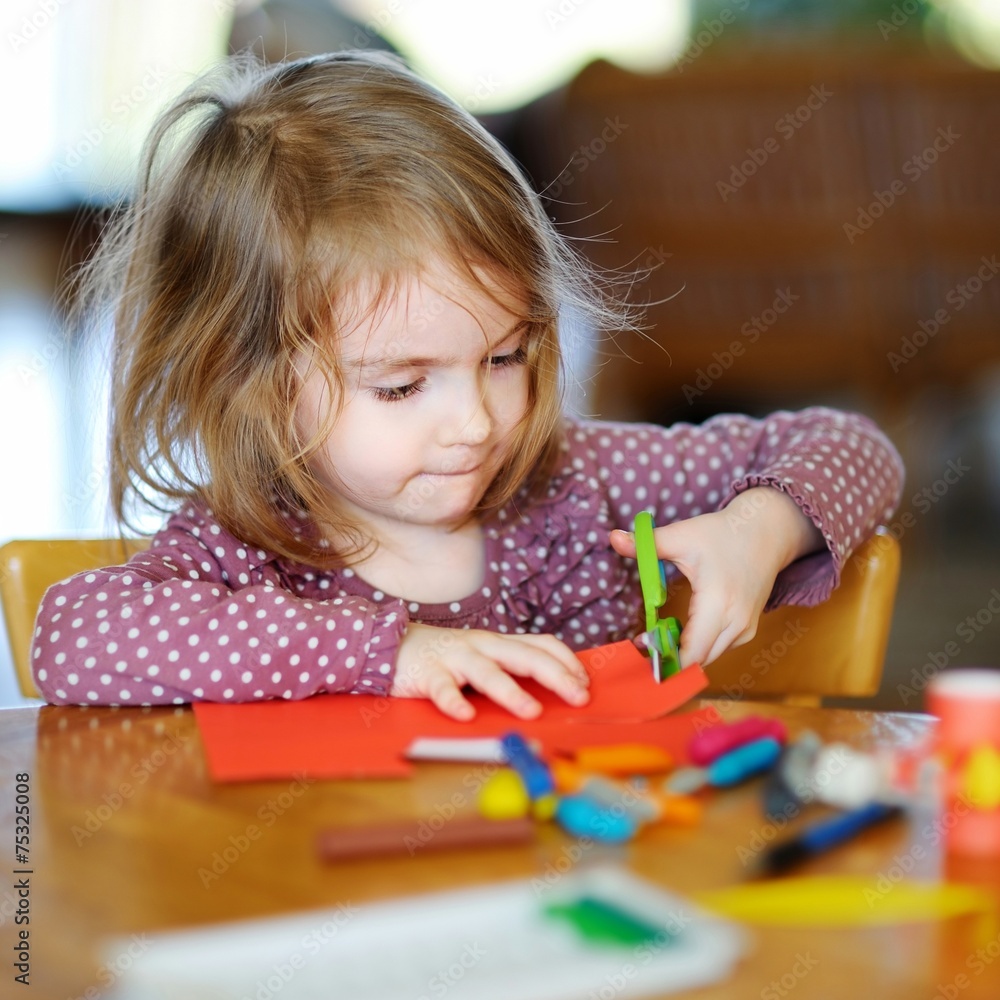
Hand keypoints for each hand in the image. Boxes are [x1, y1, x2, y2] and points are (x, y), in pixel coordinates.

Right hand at [391, 623, 589, 720]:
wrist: (391, 645)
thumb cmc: (445, 657)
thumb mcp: (483, 655)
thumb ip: (511, 666)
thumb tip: (555, 688)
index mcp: (499, 642)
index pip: (542, 644)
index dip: (567, 662)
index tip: (585, 684)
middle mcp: (482, 646)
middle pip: (525, 656)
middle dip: (555, 676)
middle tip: (578, 698)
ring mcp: (455, 659)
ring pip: (487, 672)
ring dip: (510, 691)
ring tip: (530, 711)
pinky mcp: (427, 675)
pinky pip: (442, 689)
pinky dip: (454, 702)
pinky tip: (465, 716)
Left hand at [610, 488, 823, 668]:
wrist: (767, 532)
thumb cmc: (722, 534)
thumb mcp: (682, 535)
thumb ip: (647, 544)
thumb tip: (612, 537)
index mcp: (718, 602)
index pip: (692, 652)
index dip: (665, 659)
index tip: (641, 649)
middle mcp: (736, 622)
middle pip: (698, 660)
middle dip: (669, 658)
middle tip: (641, 644)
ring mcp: (745, 629)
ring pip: (708, 657)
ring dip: (683, 653)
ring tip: (655, 637)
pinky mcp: (748, 630)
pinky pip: (719, 648)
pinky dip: (698, 646)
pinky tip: (679, 631)